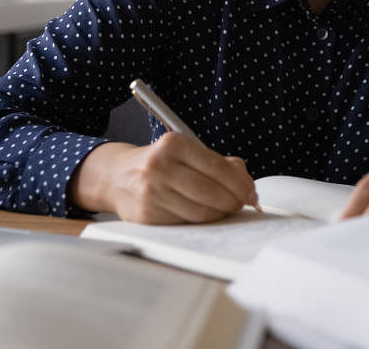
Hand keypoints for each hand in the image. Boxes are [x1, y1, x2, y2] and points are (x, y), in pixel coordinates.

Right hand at [68, 134, 258, 223]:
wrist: (117, 176)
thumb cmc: (160, 164)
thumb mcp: (187, 152)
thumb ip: (220, 163)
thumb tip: (248, 185)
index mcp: (174, 144)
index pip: (218, 168)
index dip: (241, 184)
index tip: (251, 193)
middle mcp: (160, 166)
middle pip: (212, 193)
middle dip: (233, 202)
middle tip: (241, 204)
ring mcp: (151, 192)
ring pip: (201, 212)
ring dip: (219, 214)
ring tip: (222, 209)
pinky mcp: (147, 215)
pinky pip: (186, 223)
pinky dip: (200, 222)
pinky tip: (201, 214)